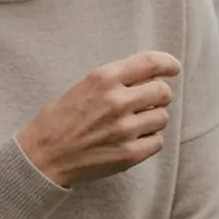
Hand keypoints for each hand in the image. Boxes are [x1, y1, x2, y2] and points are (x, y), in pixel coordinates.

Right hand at [16, 51, 180, 187]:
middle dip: (159, 94)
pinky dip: (149, 140)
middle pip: (162, 91)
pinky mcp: (128, 154)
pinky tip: (131, 139)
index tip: (173, 68)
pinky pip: (157, 141)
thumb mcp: (84, 85)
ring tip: (133, 122)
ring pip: (162, 117)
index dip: (168, 63)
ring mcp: (124, 129)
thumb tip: (151, 75)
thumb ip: (116, 78)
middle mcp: (117, 100)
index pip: (150, 63)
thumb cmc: (61, 118)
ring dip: (152, 118)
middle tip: (148, 100)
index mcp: (104, 77)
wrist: (44, 155)